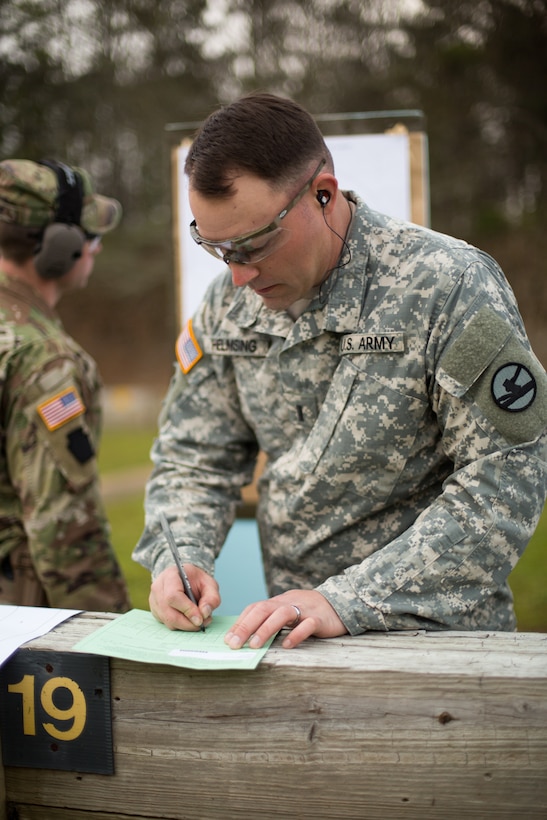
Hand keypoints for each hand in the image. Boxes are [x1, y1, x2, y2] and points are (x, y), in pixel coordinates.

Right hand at [149, 564, 219, 630]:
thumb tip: (205, 613)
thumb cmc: (196, 580)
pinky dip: (180, 626)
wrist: (185, 578)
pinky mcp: (155, 611)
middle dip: (187, 623)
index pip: (173, 596)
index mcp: (170, 575)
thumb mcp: (209, 583)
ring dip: (185, 626)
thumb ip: (211, 597)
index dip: (187, 610)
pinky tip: (189, 619)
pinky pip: (167, 624)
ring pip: (168, 621)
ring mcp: (154, 600)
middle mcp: (158, 588)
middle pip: (169, 613)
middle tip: (202, 623)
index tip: (200, 619)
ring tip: (199, 620)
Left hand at [224, 590, 347, 649]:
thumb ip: (271, 620)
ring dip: (266, 629)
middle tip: (234, 644)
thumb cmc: (309, 612)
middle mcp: (288, 602)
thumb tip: (247, 637)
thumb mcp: (288, 611)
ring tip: (255, 645)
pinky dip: (296, 634)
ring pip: (282, 614)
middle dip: (246, 626)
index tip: (228, 639)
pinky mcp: (320, 618)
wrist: (340, 602)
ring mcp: (304, 609)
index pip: (255, 608)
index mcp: (278, 602)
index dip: (240, 622)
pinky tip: (288, 645)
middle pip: (263, 609)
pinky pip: (307, 624)